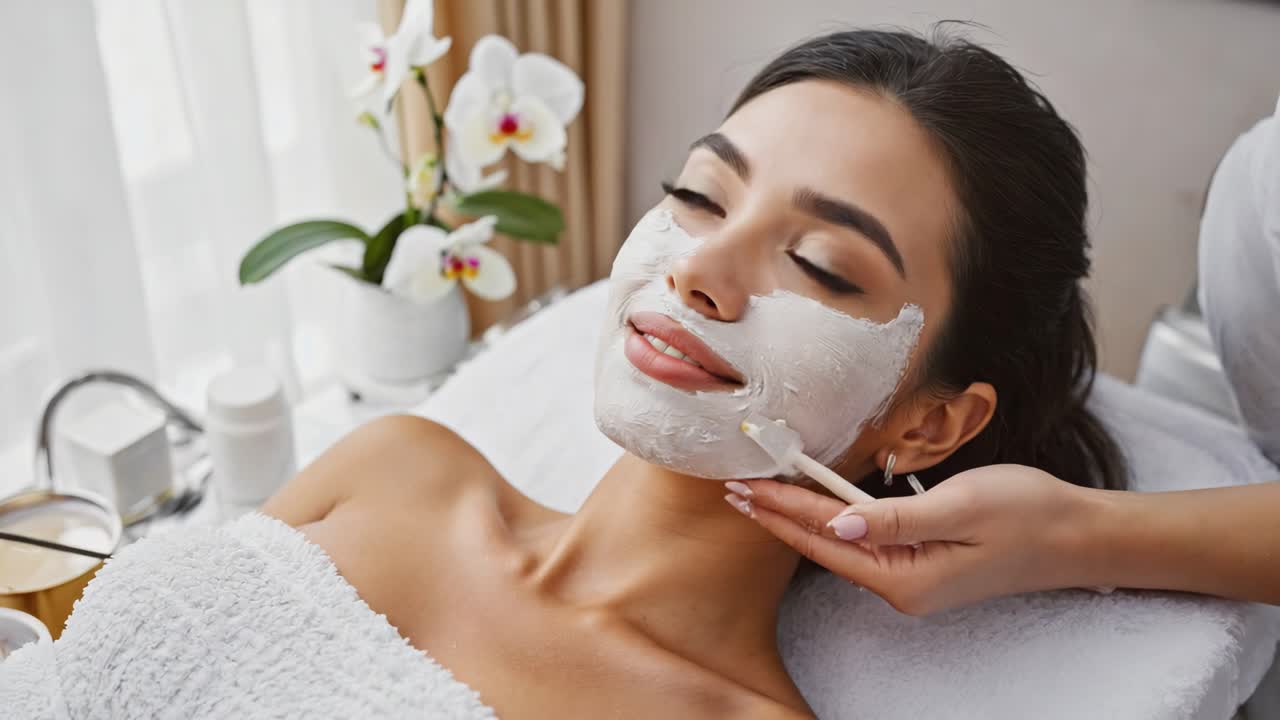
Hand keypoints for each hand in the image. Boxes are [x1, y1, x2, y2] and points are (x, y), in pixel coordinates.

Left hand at [728, 464, 1099, 614]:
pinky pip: (866, 539)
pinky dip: (835, 518)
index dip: (783, 511)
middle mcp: (903, 588)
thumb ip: (896, 518)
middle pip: (825, 546)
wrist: (1079, 534)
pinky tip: (816, 502)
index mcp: (907, 579)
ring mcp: (912, 579)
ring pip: (842, 543)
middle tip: (734, 489)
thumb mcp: (961, 507)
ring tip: (761, 493)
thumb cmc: (1028, 513)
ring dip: (802, 516)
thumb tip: (836, 522)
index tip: (745, 488)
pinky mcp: (922, 563)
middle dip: (779, 516)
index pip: (827, 540)